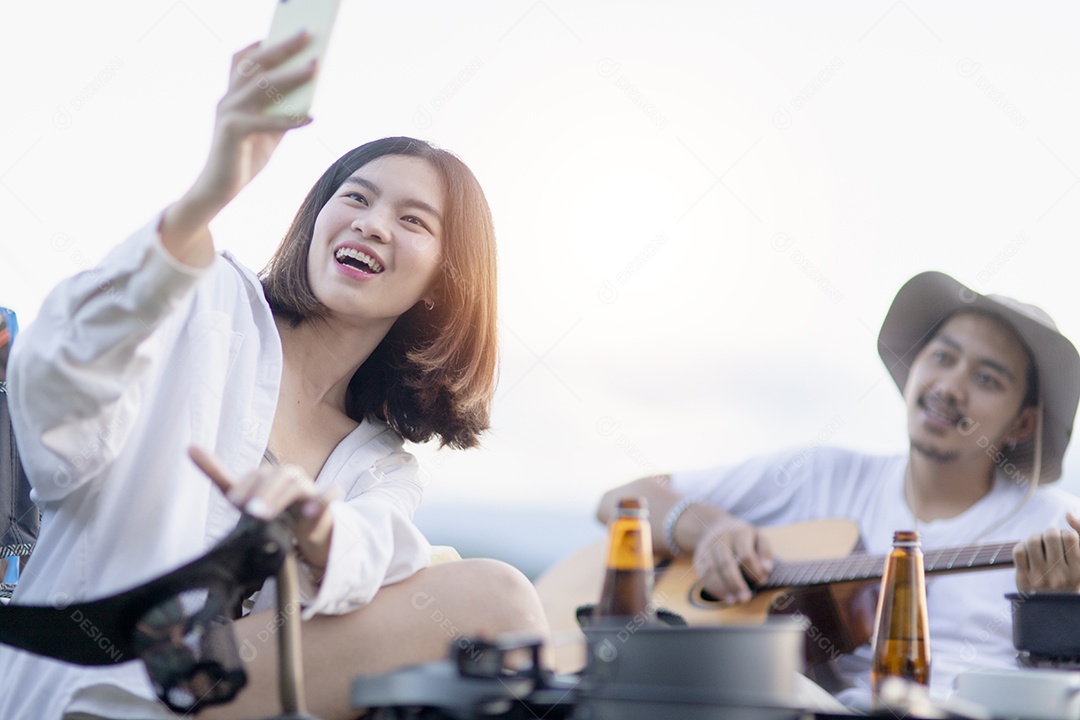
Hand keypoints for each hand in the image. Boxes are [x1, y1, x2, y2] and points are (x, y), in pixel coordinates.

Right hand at [161, 34, 316, 263]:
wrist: (218, 190)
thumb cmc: (245, 158)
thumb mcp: (269, 132)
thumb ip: (283, 111)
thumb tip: (311, 95)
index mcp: (232, 94)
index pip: (244, 58)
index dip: (264, 41)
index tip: (288, 28)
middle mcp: (227, 98)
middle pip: (255, 64)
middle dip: (283, 47)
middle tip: (308, 34)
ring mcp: (227, 113)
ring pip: (261, 86)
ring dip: (291, 75)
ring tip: (316, 67)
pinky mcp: (231, 132)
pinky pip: (265, 122)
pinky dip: (289, 119)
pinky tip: (311, 118)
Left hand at [189, 445, 338, 570]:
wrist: (306, 528)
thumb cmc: (272, 508)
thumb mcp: (242, 494)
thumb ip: (217, 472)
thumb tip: (188, 446)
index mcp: (270, 474)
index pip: (256, 476)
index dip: (245, 487)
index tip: (233, 504)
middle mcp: (290, 477)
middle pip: (276, 478)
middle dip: (262, 494)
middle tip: (249, 511)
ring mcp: (310, 489)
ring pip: (297, 485)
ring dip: (281, 498)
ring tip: (266, 515)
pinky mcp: (326, 503)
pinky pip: (330, 495)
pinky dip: (322, 500)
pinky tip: (309, 511)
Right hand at [691, 516, 773, 605]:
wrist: (714, 526)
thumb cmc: (742, 537)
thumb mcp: (758, 537)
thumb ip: (765, 553)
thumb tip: (766, 571)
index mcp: (739, 533)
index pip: (746, 555)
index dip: (754, 571)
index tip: (761, 582)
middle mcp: (721, 539)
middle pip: (726, 563)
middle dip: (735, 583)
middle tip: (745, 599)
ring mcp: (707, 548)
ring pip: (712, 570)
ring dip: (723, 588)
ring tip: (734, 600)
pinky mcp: (699, 557)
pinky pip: (703, 575)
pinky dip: (713, 588)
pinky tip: (724, 597)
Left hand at [1013, 512, 1079, 591]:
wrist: (1052, 613)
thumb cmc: (1070, 581)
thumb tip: (1068, 513)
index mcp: (1079, 572)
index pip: (1070, 537)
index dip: (1066, 533)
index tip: (1064, 541)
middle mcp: (1061, 576)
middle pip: (1051, 535)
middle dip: (1050, 532)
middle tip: (1050, 539)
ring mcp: (1041, 578)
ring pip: (1033, 540)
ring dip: (1036, 537)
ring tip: (1040, 543)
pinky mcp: (1024, 579)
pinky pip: (1019, 550)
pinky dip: (1023, 546)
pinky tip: (1029, 552)